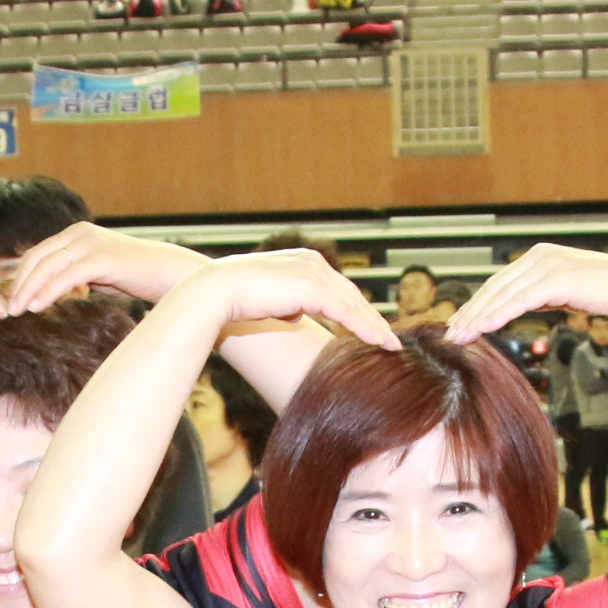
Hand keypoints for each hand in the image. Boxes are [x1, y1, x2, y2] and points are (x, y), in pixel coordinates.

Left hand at [7, 220, 209, 310]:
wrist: (172, 274)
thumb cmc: (138, 277)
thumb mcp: (100, 273)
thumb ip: (77, 276)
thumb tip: (52, 290)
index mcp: (78, 233)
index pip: (39, 253)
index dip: (21, 276)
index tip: (11, 298)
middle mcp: (82, 233)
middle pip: (38, 258)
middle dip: (19, 284)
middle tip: (8, 308)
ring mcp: (92, 243)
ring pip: (48, 266)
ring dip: (29, 289)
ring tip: (18, 310)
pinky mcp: (103, 258)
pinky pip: (67, 276)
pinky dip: (49, 291)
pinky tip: (38, 306)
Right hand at [160, 251, 400, 347]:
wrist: (218, 291)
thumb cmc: (236, 297)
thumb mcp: (270, 300)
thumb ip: (288, 304)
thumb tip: (296, 315)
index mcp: (305, 261)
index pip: (339, 288)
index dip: (357, 310)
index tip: (371, 328)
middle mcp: (314, 262)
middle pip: (352, 294)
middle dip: (372, 318)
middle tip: (389, 340)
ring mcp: (315, 272)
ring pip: (354, 304)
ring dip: (374, 326)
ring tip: (389, 346)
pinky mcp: (312, 288)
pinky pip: (346, 312)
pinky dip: (364, 328)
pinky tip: (377, 342)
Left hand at [443, 242, 607, 346]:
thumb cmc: (604, 293)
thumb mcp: (564, 291)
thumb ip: (540, 293)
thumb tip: (519, 304)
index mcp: (539, 256)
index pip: (499, 281)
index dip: (477, 302)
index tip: (460, 321)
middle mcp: (539, 256)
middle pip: (495, 287)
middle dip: (470, 311)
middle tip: (451, 333)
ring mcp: (546, 265)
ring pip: (502, 294)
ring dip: (478, 317)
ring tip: (459, 336)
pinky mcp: (556, 280)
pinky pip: (519, 301)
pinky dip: (498, 315)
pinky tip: (482, 329)